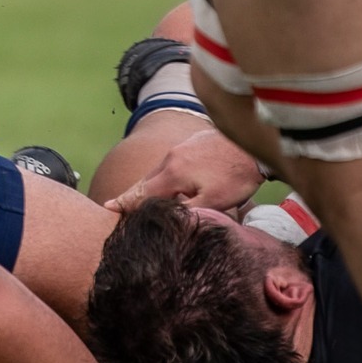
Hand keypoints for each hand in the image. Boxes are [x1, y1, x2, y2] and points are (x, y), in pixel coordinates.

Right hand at [106, 128, 265, 216]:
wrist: (255, 144)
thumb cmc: (237, 175)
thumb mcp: (214, 201)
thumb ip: (187, 212)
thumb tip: (168, 219)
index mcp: (172, 174)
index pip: (141, 194)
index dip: (124, 203)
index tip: (107, 207)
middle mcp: (170, 159)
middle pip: (145, 181)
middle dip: (131, 194)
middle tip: (116, 203)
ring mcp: (181, 148)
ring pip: (159, 171)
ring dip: (149, 184)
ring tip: (144, 196)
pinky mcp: (192, 143)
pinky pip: (172, 162)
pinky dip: (165, 174)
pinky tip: (175, 180)